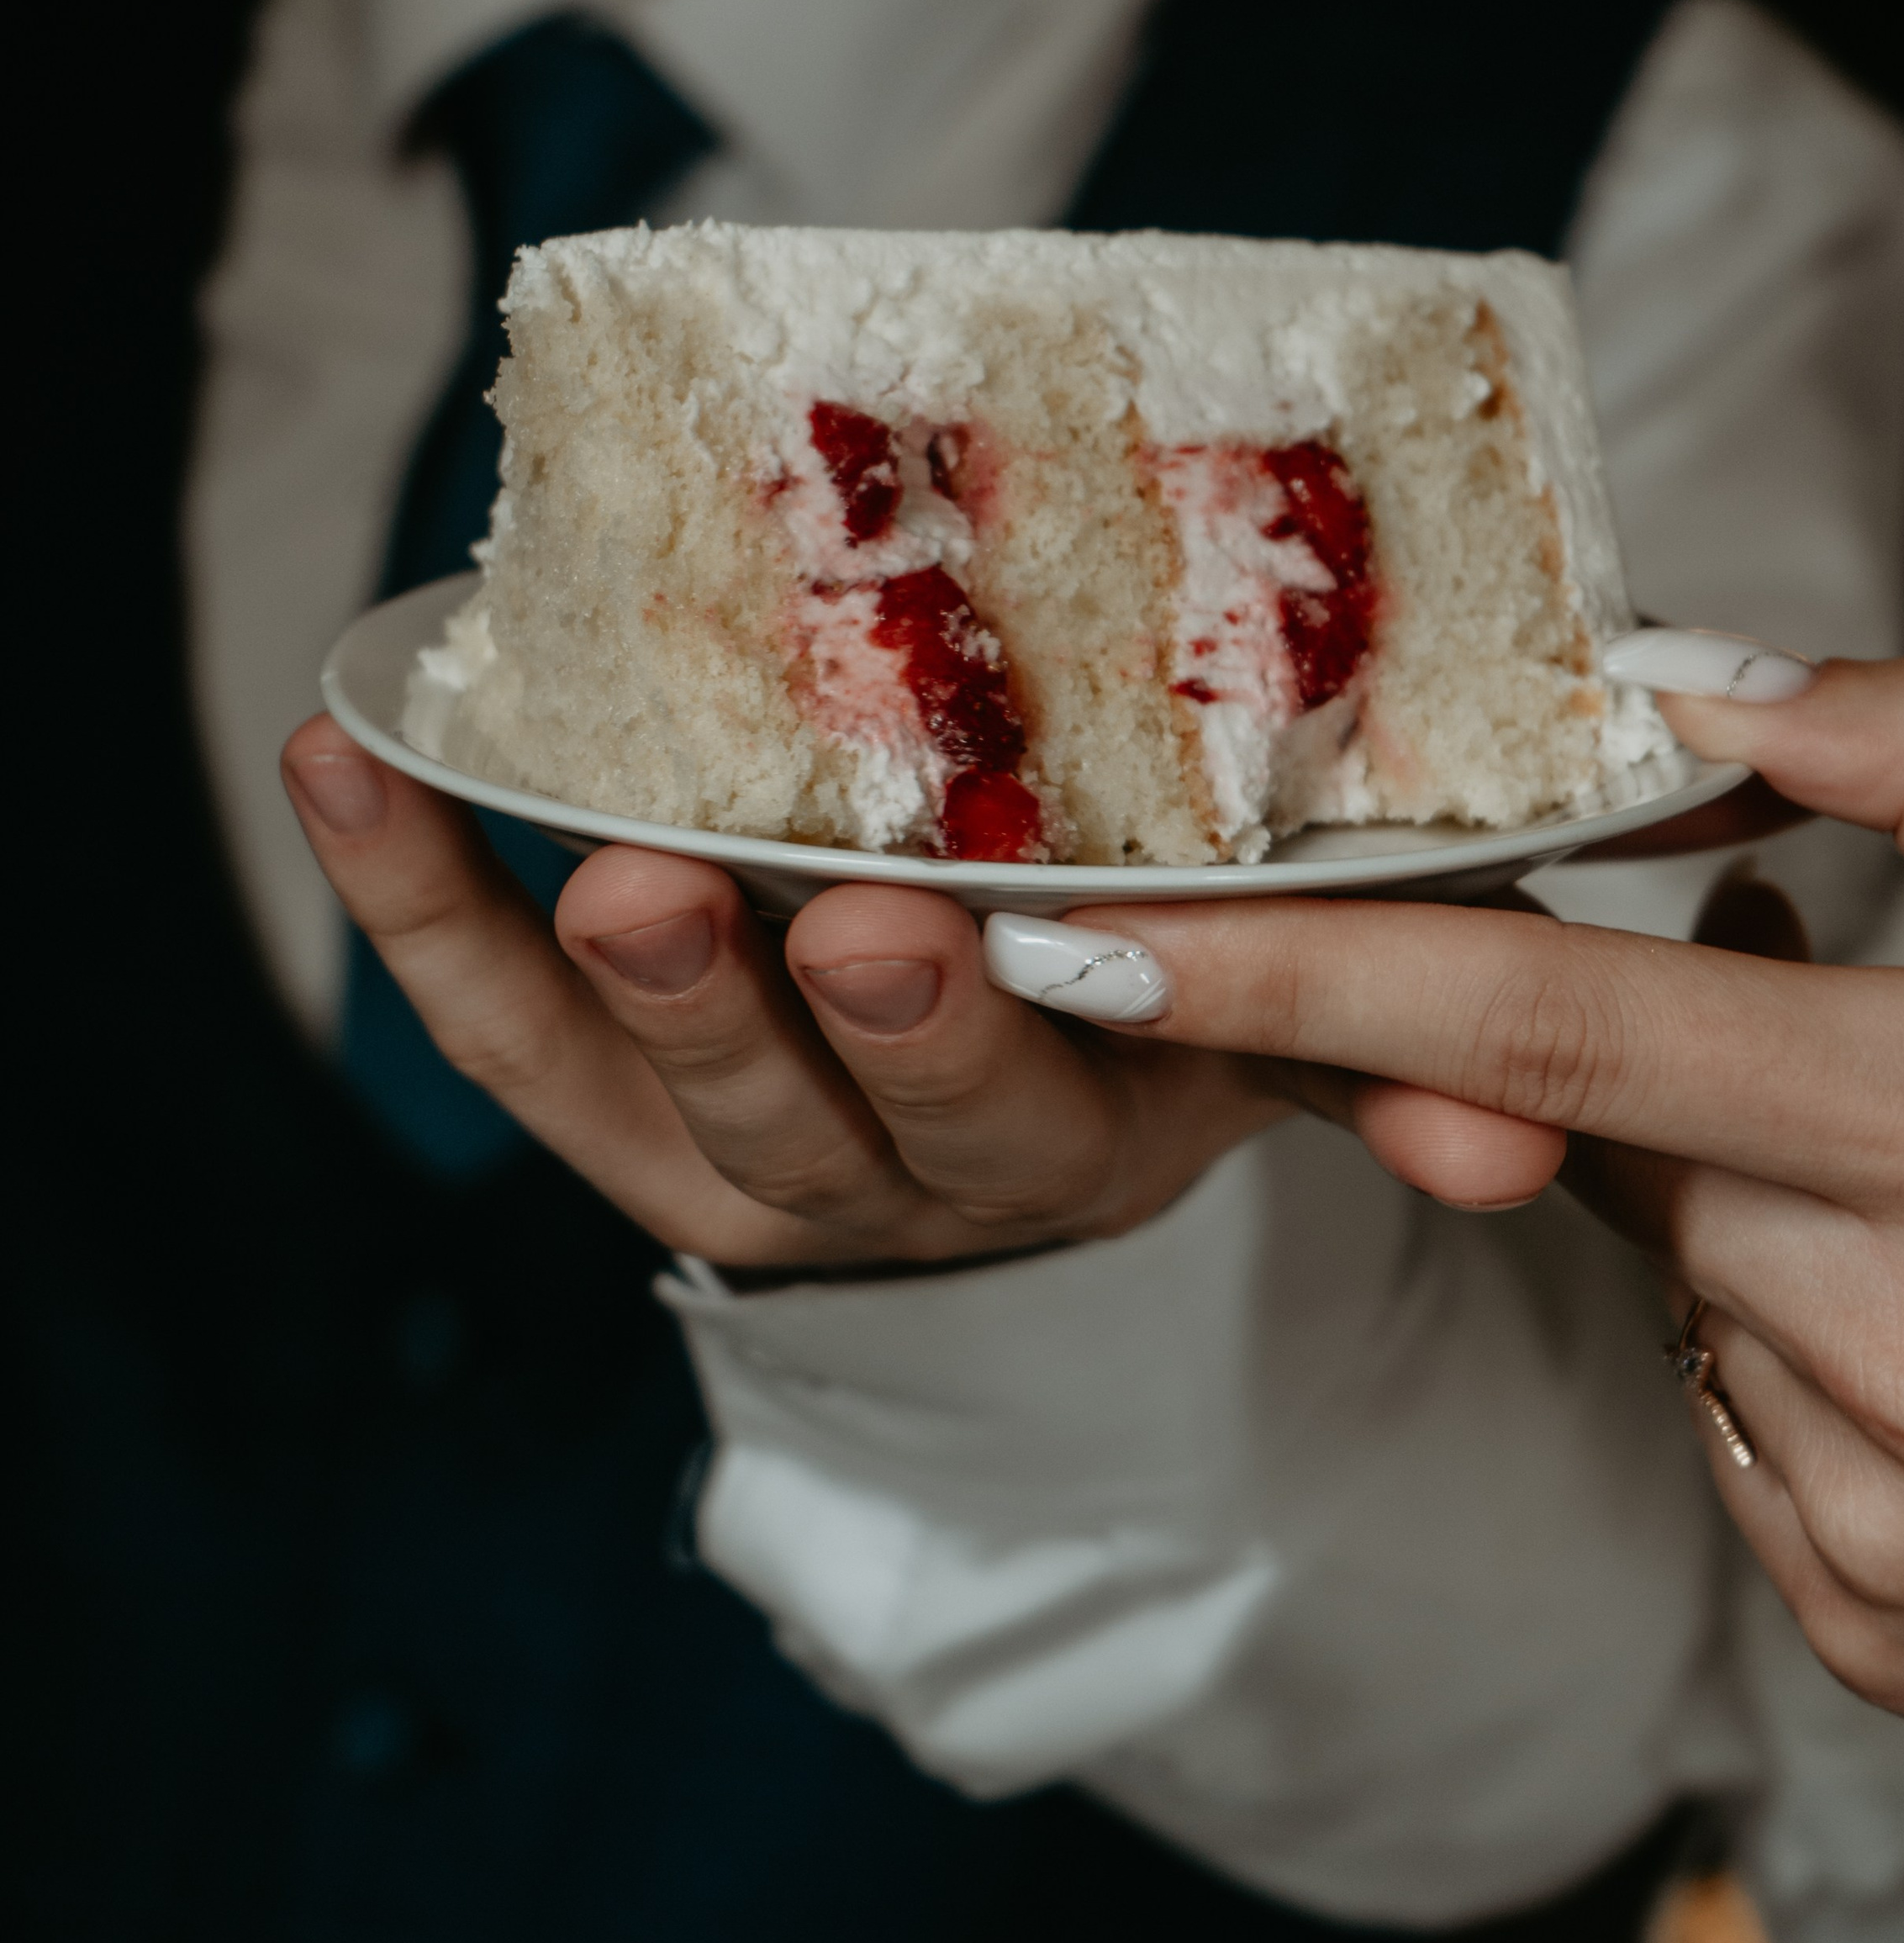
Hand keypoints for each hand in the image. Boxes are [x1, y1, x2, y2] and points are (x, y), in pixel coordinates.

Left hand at [281, 718, 1306, 1270]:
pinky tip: (341, 758)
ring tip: (540, 842)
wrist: (1009, 1091)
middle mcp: (881, 1184)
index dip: (967, 1038)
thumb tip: (1524, 1143)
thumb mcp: (1289, 1038)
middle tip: (710, 894)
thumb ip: (1392, 1065)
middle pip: (813, 1123)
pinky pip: (490, 1030)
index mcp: (1063, 1147)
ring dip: (574, 976)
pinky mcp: (601, 1113)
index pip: (1021, 1116)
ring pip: (636, 1097)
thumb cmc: (1168, 1010)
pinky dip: (412, 905)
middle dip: (767, 1014)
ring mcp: (727, 1158)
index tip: (932, 931)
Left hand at [1068, 655, 1903, 1726]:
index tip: (1073, 936)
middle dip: (1672, 1090)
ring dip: (1772, 1229)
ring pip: (1688, 1300)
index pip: (1533, 1035)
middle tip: (1849, 1054)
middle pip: (1617, 1161)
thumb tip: (1688, 677)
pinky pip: (1747, 1442)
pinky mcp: (1872, 1636)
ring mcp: (1883, 1524)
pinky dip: (1816, 1368)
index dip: (1280, 982)